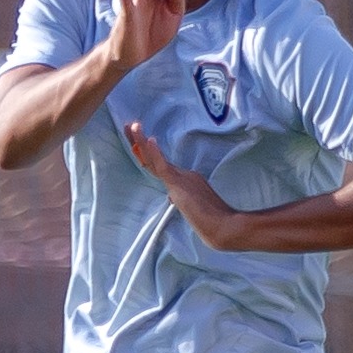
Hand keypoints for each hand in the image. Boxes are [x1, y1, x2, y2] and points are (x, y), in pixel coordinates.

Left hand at [125, 120, 247, 249]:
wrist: (223, 226)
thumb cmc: (214, 221)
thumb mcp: (193, 208)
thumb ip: (182, 198)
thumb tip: (171, 196)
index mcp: (186, 179)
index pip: (161, 164)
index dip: (147, 152)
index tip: (137, 141)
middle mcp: (183, 174)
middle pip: (155, 158)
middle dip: (140, 142)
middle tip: (129, 126)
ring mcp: (182, 177)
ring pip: (156, 159)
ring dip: (142, 142)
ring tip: (133, 126)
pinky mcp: (180, 184)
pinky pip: (164, 167)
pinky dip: (155, 154)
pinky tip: (149, 140)